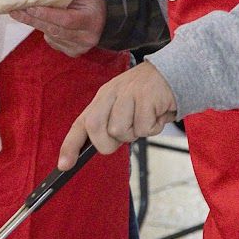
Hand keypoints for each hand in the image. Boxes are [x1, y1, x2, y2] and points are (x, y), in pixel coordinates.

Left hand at [8, 0, 104, 56]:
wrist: (104, 12)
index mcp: (92, 19)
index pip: (66, 20)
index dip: (47, 15)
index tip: (30, 7)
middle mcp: (88, 37)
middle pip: (55, 31)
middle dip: (33, 20)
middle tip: (15, 11)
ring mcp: (81, 48)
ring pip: (52, 37)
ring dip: (38, 24)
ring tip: (28, 13)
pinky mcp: (74, 52)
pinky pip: (54, 42)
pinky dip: (47, 32)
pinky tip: (48, 23)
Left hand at [58, 62, 177, 168]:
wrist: (174, 72)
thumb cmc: (147, 95)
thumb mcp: (123, 105)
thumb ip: (110, 123)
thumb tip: (100, 146)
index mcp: (103, 98)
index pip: (81, 123)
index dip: (70, 145)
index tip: (63, 165)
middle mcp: (111, 94)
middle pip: (95, 129)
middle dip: (108, 143)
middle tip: (127, 134)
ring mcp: (127, 94)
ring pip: (120, 131)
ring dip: (136, 132)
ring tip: (146, 117)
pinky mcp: (145, 97)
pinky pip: (143, 128)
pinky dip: (153, 127)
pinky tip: (157, 113)